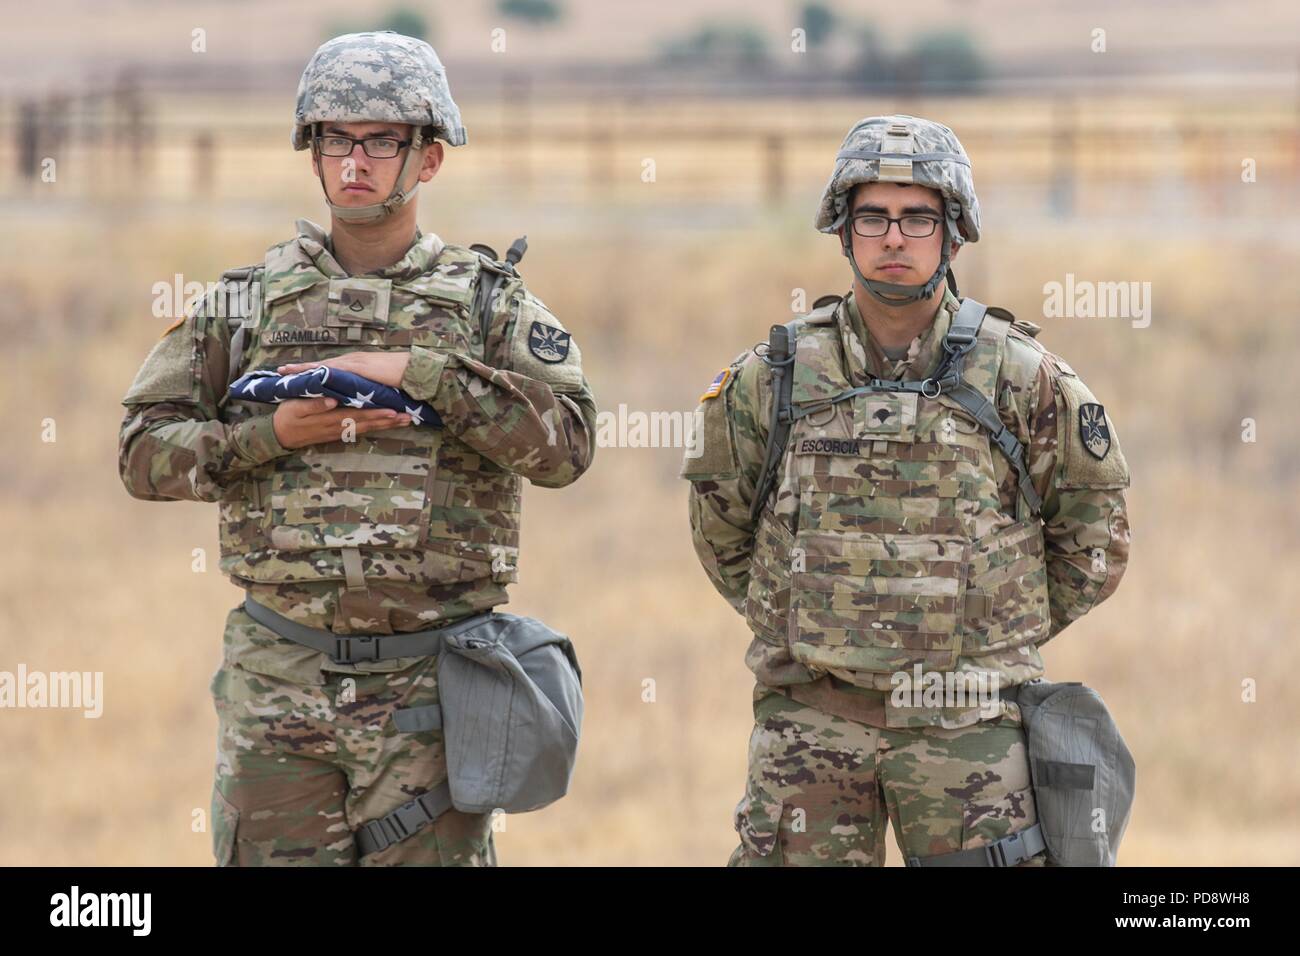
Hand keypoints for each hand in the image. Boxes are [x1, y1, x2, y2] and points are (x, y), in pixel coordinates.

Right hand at [271, 397, 410, 449]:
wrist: (279, 435)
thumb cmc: (286, 416)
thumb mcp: (296, 408)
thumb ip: (314, 404)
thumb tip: (333, 400)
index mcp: (331, 418)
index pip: (358, 415)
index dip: (376, 413)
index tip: (393, 411)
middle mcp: (339, 427)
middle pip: (368, 423)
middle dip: (389, 421)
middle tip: (409, 417)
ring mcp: (340, 431)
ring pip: (367, 428)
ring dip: (386, 425)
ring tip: (405, 420)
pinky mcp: (339, 433)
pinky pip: (361, 430)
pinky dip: (376, 427)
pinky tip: (387, 424)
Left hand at [276, 351, 410, 387]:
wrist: (416, 370)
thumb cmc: (402, 375)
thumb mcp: (380, 381)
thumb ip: (367, 386)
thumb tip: (358, 393)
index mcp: (358, 364)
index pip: (330, 367)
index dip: (313, 369)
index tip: (295, 372)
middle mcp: (354, 361)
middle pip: (322, 364)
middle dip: (302, 368)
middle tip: (281, 370)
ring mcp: (356, 363)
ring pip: (325, 366)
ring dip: (306, 369)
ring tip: (287, 372)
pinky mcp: (360, 368)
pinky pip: (335, 370)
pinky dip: (320, 372)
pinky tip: (308, 376)